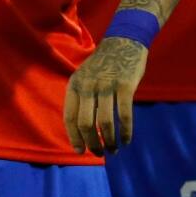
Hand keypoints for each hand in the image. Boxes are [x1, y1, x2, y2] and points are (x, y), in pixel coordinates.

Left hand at [64, 36, 147, 154]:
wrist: (122, 44)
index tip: (80, 151)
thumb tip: (81, 129)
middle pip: (85, 123)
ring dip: (110, 141)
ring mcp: (106, 86)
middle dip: (92, 143)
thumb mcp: (83, 78)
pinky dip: (126, 132)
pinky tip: (126, 140)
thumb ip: (81, 98)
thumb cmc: (102, 66)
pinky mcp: (125, 86)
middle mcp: (87, 86)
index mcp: (74, 85)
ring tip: (114, 150)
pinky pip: (124, 115)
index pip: (69, 117)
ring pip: (104, 122)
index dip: (74, 137)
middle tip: (100, 153)